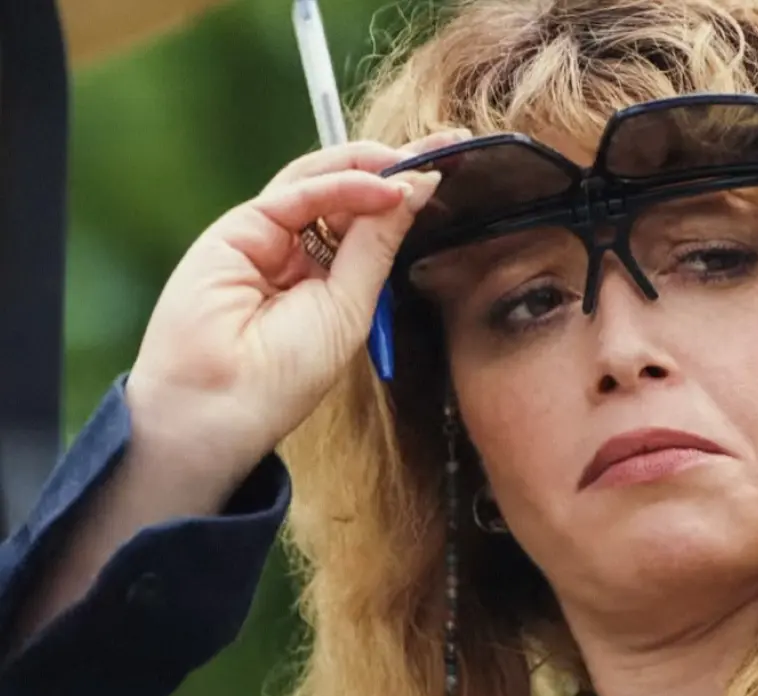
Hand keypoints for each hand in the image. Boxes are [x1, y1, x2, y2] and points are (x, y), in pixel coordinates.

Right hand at [123, 130, 465, 497]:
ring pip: (322, 180)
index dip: (409, 193)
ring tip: (420, 161)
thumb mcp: (352, 305)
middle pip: (349, 189)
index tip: (456, 170)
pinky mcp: (238, 228)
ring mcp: (266, 235)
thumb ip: (378, 245)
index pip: (371, 218)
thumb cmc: (284, 375)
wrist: (219, 405)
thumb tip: (416, 190)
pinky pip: (297, 194)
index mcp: (326, 275)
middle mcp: (297, 248)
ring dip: (372, 166)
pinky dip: (342, 185)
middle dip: (398, 166)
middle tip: (449, 147)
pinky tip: (383, 188)